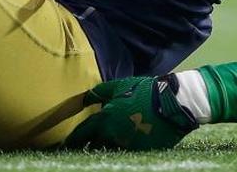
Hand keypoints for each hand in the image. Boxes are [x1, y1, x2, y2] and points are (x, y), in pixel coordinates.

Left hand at [65, 75, 197, 150]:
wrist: (171, 103)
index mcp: (104, 119)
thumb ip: (99, 92)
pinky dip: (121, 146)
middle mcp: (113, 134)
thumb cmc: (143, 91)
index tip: (65, 144)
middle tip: (80, 147)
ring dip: (105, 146)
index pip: (82, 133)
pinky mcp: (141, 149)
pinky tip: (122, 142)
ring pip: (109, 148)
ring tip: (102, 144)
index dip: (73, 139)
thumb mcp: (118, 86)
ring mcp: (127, 144)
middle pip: (93, 145)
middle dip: (86, 145)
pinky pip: (126, 150)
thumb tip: (84, 97)